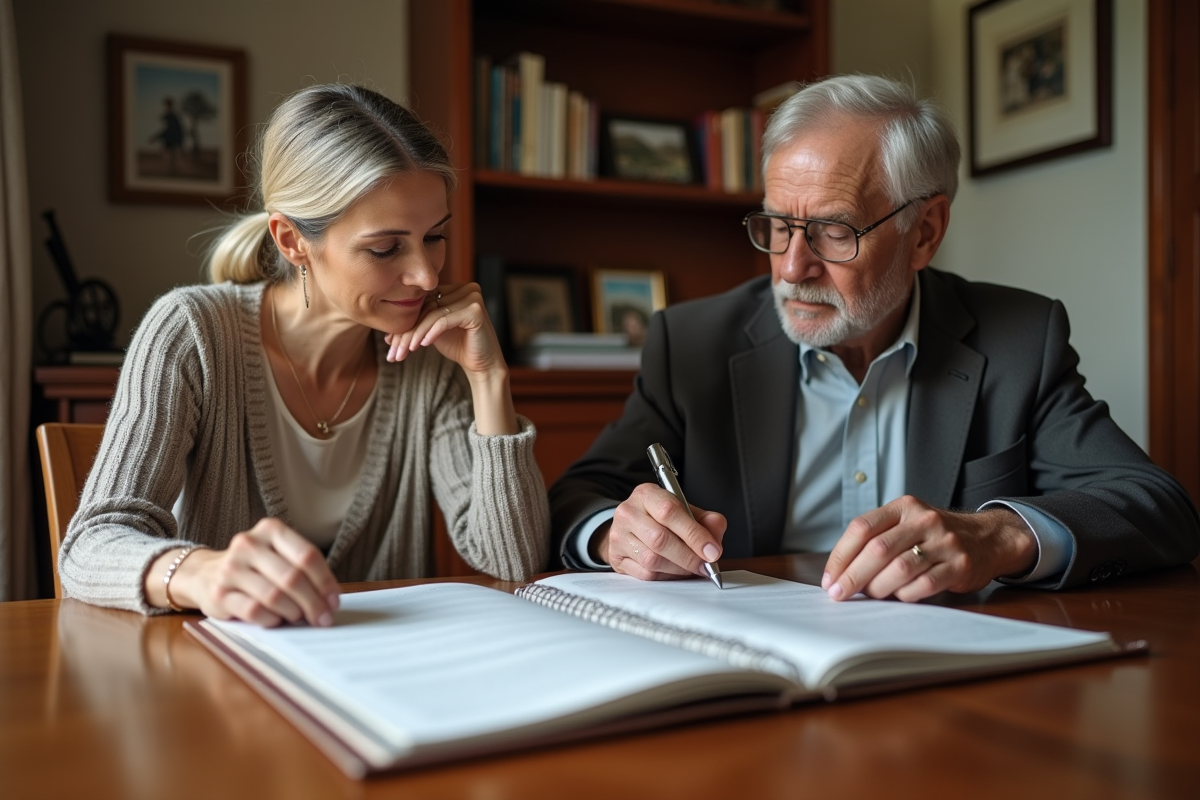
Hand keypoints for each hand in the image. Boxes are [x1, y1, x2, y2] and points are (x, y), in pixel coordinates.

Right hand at [151, 518, 340, 626]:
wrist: (204, 573)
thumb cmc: (254, 567)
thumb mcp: (278, 555)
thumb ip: (302, 569)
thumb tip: (330, 600)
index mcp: (271, 530)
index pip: (307, 556)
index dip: (325, 582)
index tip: (334, 601)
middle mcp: (249, 544)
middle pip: (293, 578)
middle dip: (314, 602)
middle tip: (323, 618)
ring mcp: (231, 568)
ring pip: (274, 596)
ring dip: (294, 612)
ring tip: (299, 618)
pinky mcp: (219, 593)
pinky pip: (254, 611)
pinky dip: (271, 619)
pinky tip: (276, 619)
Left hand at [384, 282, 505, 375]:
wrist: (481, 365)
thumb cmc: (458, 346)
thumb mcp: (433, 331)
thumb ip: (418, 322)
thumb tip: (387, 332)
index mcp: (455, 288)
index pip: (424, 302)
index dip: (406, 322)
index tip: (390, 343)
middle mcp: (466, 288)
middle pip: (427, 307)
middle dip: (408, 331)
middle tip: (393, 351)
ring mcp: (473, 296)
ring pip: (433, 314)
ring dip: (415, 334)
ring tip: (404, 351)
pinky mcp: (476, 310)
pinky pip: (444, 320)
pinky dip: (431, 333)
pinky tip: (422, 346)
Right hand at [598, 483, 725, 580]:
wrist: (630, 528)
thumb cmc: (661, 519)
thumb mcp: (685, 511)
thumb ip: (706, 521)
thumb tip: (715, 539)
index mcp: (647, 494)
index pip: (670, 512)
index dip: (694, 534)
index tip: (712, 550)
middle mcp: (629, 512)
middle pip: (660, 539)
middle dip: (689, 556)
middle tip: (706, 565)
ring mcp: (619, 535)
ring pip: (652, 560)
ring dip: (678, 568)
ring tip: (691, 567)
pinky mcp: (616, 556)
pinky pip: (645, 574)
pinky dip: (665, 576)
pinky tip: (674, 571)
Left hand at [821, 496, 1037, 601]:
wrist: (986, 538)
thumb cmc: (933, 536)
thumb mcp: (906, 523)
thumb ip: (877, 538)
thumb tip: (839, 572)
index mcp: (903, 507)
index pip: (862, 528)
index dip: (841, 555)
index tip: (830, 578)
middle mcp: (923, 520)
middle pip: (878, 549)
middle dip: (853, 576)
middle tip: (839, 594)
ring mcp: (944, 542)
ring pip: (899, 568)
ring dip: (878, 587)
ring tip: (872, 594)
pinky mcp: (959, 565)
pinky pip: (923, 585)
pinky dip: (905, 595)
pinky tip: (900, 596)